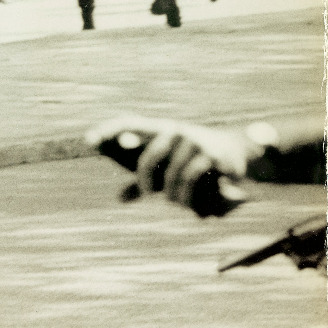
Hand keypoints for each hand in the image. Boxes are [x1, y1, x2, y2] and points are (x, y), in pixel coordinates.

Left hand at [90, 115, 251, 211]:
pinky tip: (196, 205)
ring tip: (181, 201)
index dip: (109, 130)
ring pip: (171, 178)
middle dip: (145, 181)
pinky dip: (190, 198)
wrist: (238, 154)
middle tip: (147, 193)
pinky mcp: (211, 155)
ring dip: (175, 197)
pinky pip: (190, 181)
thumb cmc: (197, 161)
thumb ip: (146, 182)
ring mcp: (194, 142)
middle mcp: (175, 131)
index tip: (89, 140)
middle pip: (148, 159)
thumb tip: (119, 198)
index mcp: (161, 130)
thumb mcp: (170, 170)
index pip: (130, 122)